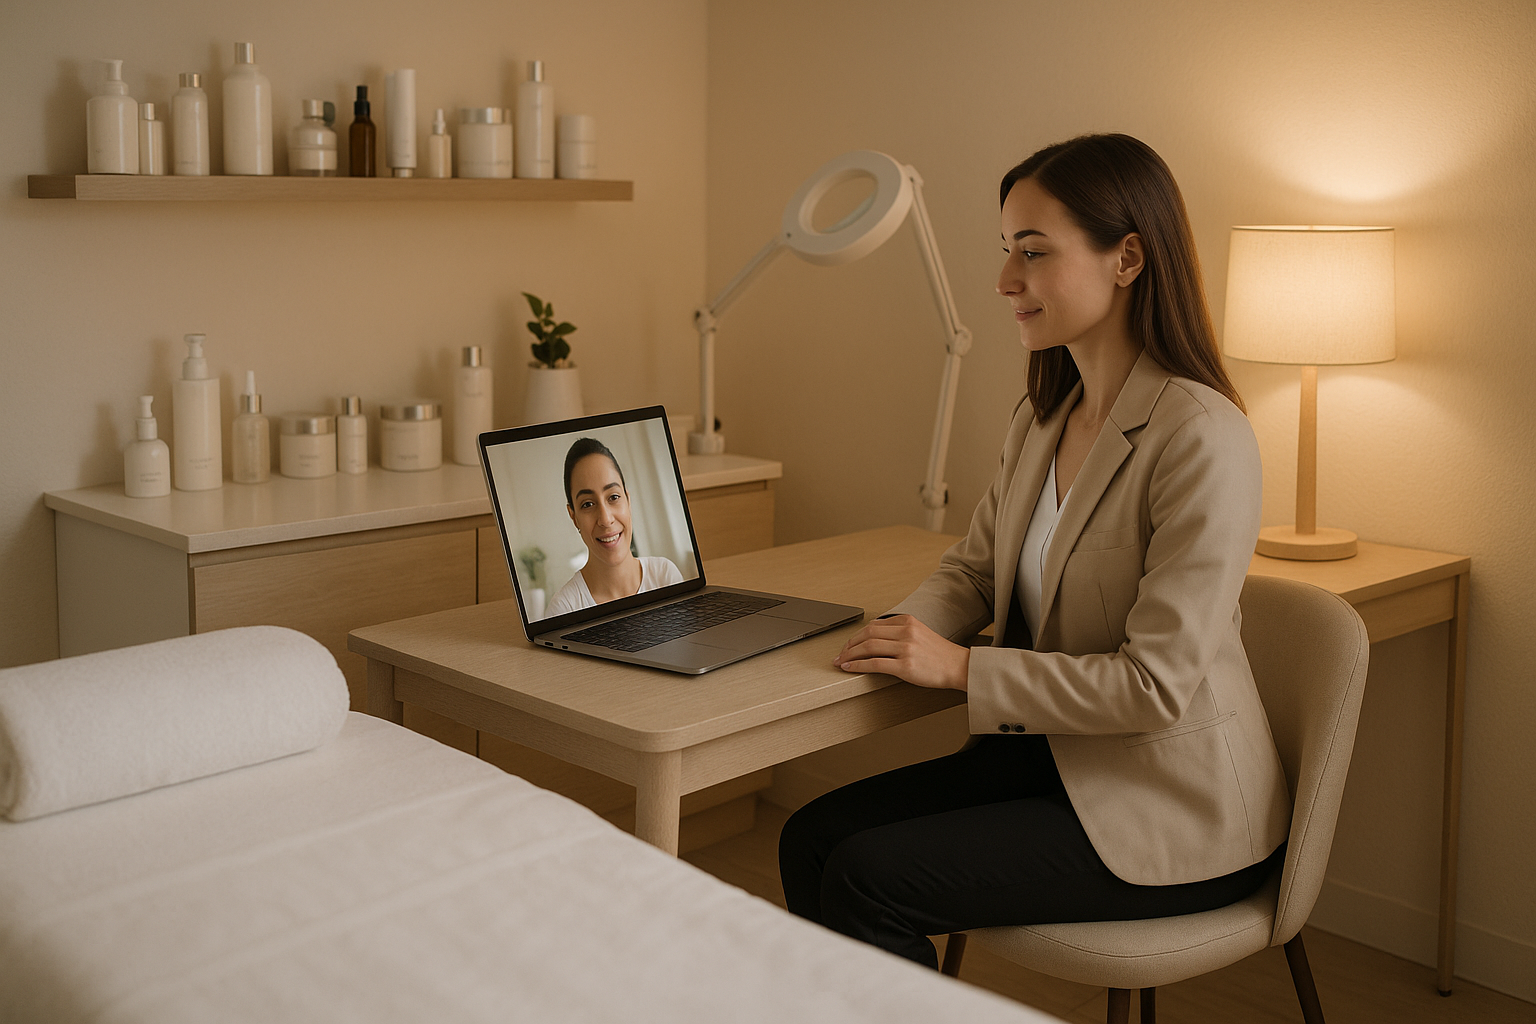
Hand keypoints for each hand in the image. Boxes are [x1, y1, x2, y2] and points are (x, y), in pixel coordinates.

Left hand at [833, 614, 968, 690]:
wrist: (959, 667)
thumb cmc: (940, 654)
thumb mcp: (920, 633)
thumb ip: (900, 632)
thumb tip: (873, 639)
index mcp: (908, 621)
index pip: (874, 625)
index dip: (857, 635)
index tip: (849, 644)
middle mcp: (906, 632)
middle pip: (868, 633)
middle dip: (850, 644)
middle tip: (840, 653)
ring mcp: (906, 648)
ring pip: (868, 647)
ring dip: (850, 654)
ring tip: (841, 661)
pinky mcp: (906, 666)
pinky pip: (874, 664)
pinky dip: (858, 665)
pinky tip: (850, 668)